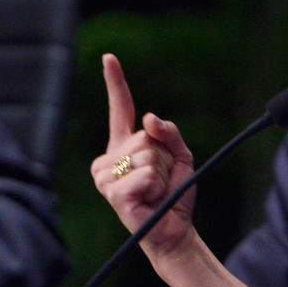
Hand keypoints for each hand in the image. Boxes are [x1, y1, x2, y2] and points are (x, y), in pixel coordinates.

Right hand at [91, 54, 195, 257]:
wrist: (175, 229)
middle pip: (145, 137)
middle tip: (162, 180)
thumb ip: (169, 133)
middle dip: (165, 158)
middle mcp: (110, 157)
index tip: (109, 57)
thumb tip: (148, 118)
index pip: (120, 108)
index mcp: (125, 145)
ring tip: (156, 191)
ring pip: (146, 155)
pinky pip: (145, 174)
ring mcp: (106, 175)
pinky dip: (156, 186)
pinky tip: (149, 199)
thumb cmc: (175, 194)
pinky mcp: (112, 193)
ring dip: (162, 174)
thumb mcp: (181, 156)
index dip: (115, 82)